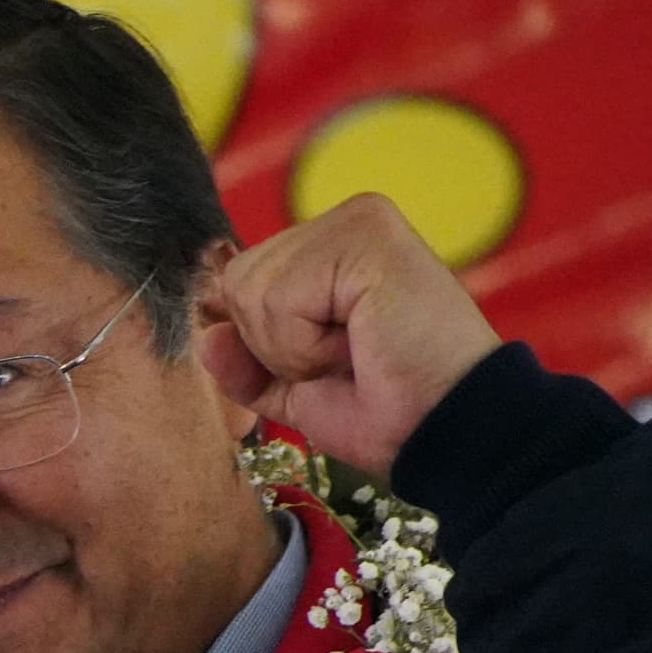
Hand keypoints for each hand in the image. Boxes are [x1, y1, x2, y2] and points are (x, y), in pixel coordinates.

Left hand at [195, 193, 501, 483]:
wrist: (444, 432)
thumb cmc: (388, 411)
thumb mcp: (298, 393)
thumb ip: (247, 364)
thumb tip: (206, 335)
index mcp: (334, 247)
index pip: (241, 282)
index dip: (266, 343)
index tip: (335, 362)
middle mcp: (347, 220)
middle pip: (237, 281)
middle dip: (277, 346)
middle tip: (348, 360)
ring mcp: (358, 221)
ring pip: (251, 289)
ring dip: (294, 349)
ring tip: (358, 352)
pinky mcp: (366, 235)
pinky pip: (279, 297)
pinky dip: (307, 344)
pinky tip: (361, 343)